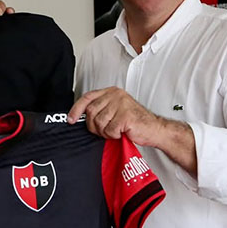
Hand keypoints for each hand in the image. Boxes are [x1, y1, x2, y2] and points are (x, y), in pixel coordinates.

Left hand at [70, 87, 196, 174]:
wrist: (155, 129)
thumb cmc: (135, 122)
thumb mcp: (115, 110)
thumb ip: (100, 109)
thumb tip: (80, 116)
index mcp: (111, 92)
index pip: (87, 98)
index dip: (76, 109)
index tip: (71, 119)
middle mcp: (116, 95)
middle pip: (91, 112)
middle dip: (94, 126)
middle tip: (104, 130)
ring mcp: (121, 104)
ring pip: (99, 122)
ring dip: (105, 132)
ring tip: (116, 130)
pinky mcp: (125, 116)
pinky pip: (109, 130)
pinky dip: (114, 136)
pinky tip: (122, 132)